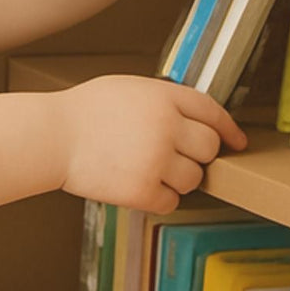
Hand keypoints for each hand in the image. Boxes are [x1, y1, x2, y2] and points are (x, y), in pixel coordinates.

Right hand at [50, 75, 247, 213]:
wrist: (52, 137)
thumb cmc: (84, 111)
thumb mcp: (130, 88)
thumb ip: (164, 100)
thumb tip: (195, 121)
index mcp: (164, 97)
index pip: (211, 112)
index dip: (228, 128)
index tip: (236, 141)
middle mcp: (166, 127)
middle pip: (209, 149)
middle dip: (198, 156)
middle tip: (175, 158)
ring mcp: (155, 159)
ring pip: (193, 179)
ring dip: (179, 179)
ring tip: (150, 170)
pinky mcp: (142, 189)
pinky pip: (171, 201)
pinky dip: (160, 198)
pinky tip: (139, 186)